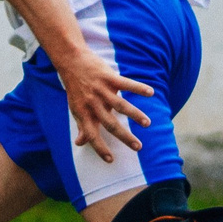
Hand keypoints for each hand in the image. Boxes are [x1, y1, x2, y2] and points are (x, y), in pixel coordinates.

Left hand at [52, 44, 154, 164]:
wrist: (71, 62)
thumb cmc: (75, 88)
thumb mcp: (75, 108)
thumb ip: (81, 126)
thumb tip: (79, 144)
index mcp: (84, 113)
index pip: (91, 135)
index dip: (99, 148)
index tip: (110, 160)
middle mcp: (93, 104)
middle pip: (110, 124)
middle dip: (125, 137)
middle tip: (138, 147)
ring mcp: (101, 90)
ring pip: (120, 105)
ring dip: (135, 115)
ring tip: (147, 123)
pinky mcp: (109, 77)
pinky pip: (126, 84)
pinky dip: (139, 88)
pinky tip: (151, 92)